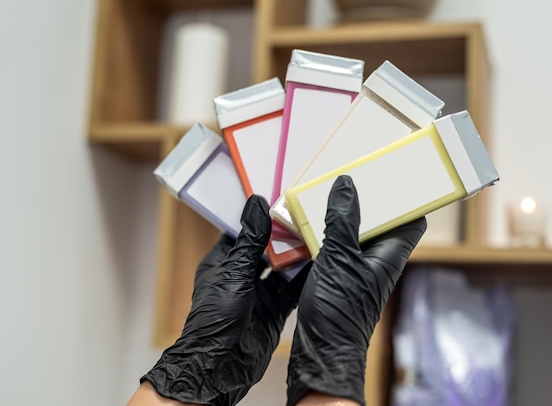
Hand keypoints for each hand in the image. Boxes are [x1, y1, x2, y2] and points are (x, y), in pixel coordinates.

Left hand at [141, 195, 309, 405]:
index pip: (242, 232)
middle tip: (308, 216)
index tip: (281, 200)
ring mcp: (258, 295)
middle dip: (284, 236)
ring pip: (281, 270)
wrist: (220, 366)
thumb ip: (250, 240)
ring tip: (319, 237)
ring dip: (297, 258)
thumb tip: (258, 203)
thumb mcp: (235, 273)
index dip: (259, 217)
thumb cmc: (216, 318)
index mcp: (222, 262)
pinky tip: (321, 266)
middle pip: (266, 249)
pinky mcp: (273, 311)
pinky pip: (291, 291)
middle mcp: (240, 276)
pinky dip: (304, 280)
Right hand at [287, 176, 426, 405]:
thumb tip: (346, 185)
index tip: (398, 173)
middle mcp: (376, 259)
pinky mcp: (336, 274)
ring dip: (341, 214)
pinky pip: (335, 245)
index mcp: (389, 254)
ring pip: (354, 232)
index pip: (412, 219)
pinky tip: (308, 220)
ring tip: (325, 191)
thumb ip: (342, 221)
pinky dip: (324, 231)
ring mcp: (356, 267)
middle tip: (352, 174)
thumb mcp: (339, 259)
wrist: (322, 354)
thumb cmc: (340, 313)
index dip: (409, 196)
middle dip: (367, 199)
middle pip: (380, 221)